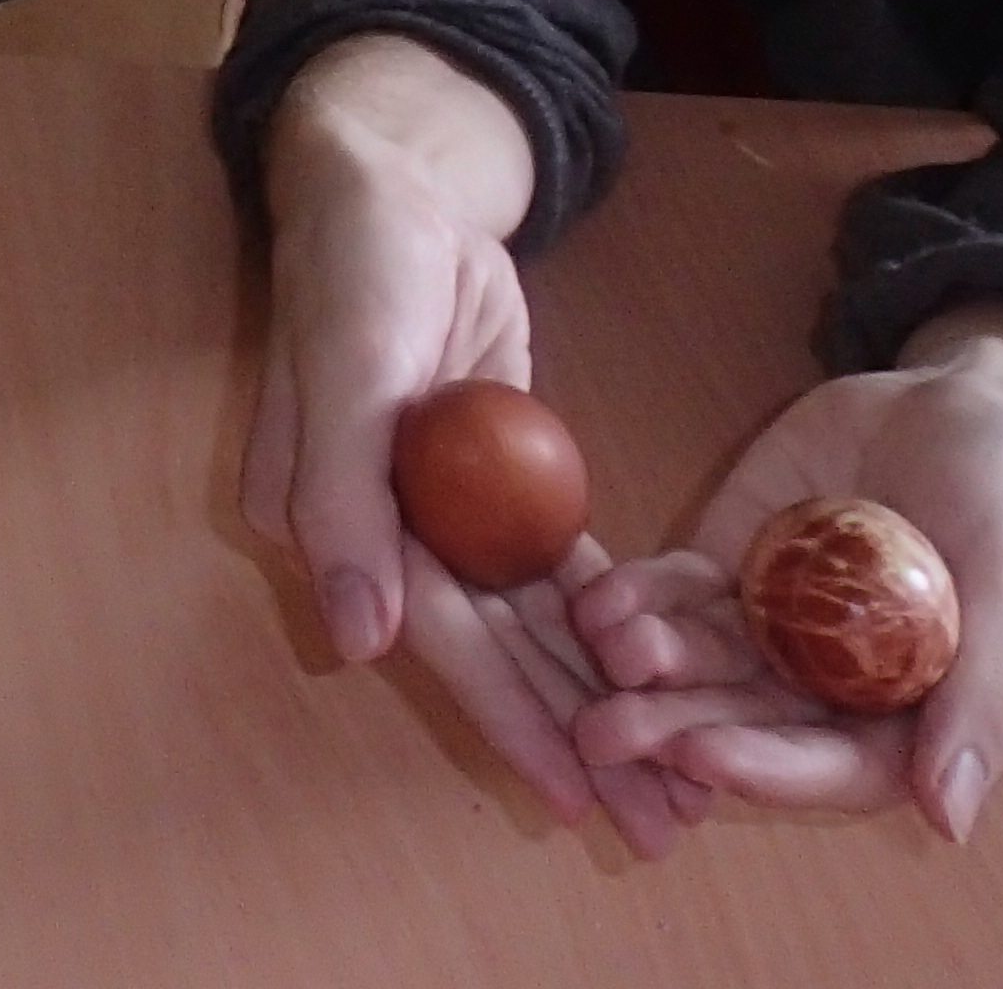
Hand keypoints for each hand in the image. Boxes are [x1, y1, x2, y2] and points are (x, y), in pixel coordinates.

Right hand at [243, 36, 704, 858]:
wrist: (397, 177)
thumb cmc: (361, 261)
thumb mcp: (350, 362)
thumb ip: (344, 497)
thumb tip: (357, 641)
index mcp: (329, 515)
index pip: (426, 632)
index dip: (502, 712)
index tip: (574, 793)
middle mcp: (379, 526)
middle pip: (483, 645)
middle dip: (567, 733)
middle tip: (655, 825)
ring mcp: (437, 504)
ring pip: (523, 619)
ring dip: (591, 695)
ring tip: (673, 785)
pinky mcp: (492, 475)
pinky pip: (548, 561)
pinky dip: (596, 613)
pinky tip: (655, 672)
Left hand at [572, 314, 1002, 843]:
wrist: (950, 416)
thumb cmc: (1001, 515)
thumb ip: (982, 703)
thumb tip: (950, 821)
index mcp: (897, 723)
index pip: (828, 767)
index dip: (766, 768)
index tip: (704, 757)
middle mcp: (820, 691)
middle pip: (744, 724)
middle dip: (676, 728)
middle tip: (607, 731)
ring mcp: (766, 628)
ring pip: (698, 663)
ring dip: (645, 666)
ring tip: (603, 653)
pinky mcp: (726, 566)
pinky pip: (675, 592)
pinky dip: (634, 599)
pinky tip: (595, 601)